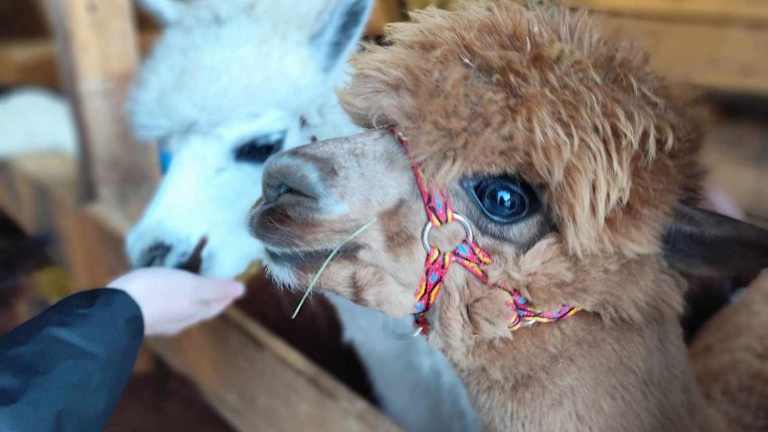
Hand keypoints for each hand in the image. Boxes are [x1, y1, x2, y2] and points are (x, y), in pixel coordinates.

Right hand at [108, 268, 244, 335]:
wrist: (114, 311)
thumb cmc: (157, 294)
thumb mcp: (191, 287)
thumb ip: (215, 288)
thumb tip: (242, 290)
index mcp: (194, 313)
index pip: (216, 305)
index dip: (226, 295)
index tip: (234, 284)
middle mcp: (178, 321)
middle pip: (200, 309)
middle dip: (209, 297)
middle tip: (215, 282)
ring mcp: (159, 320)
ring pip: (180, 309)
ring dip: (187, 297)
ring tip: (189, 283)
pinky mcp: (140, 314)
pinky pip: (161, 304)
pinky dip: (167, 295)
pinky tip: (160, 289)